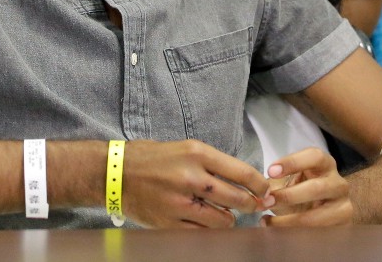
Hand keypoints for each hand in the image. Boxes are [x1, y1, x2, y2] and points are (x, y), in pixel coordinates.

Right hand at [121, 139, 274, 227]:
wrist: (115, 173)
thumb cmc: (151, 158)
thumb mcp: (184, 148)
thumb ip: (212, 163)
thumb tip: (243, 179)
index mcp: (197, 153)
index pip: (242, 172)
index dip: (260, 185)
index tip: (266, 190)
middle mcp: (192, 177)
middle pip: (237, 198)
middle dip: (251, 204)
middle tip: (256, 206)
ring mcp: (181, 203)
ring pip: (223, 220)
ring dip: (229, 219)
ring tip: (224, 213)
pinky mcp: (171, 223)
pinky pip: (203, 234)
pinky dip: (210, 230)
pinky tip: (206, 222)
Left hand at [261, 147, 352, 226]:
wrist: (328, 209)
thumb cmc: (304, 189)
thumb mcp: (293, 180)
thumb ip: (276, 183)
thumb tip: (259, 196)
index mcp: (325, 164)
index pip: (314, 156)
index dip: (292, 163)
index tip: (271, 172)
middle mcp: (338, 182)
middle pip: (316, 187)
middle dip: (289, 196)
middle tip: (267, 202)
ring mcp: (343, 204)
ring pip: (319, 215)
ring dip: (290, 220)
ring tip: (270, 222)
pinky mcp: (343, 225)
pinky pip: (320, 232)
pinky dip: (297, 233)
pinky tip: (281, 232)